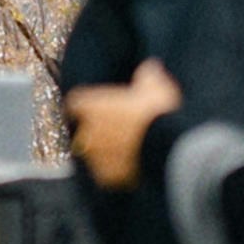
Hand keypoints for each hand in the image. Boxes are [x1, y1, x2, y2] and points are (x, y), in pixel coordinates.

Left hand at [64, 60, 183, 190]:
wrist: (168, 146)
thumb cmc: (158, 112)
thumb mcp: (156, 86)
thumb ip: (148, 75)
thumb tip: (151, 67)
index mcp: (91, 105)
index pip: (76, 102)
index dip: (85, 104)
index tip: (96, 106)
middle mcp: (86, 131)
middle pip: (83, 129)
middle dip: (97, 130)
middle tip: (118, 129)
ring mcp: (95, 156)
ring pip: (94, 153)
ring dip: (105, 151)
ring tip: (127, 150)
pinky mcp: (106, 176)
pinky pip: (106, 174)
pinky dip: (115, 171)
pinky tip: (130, 168)